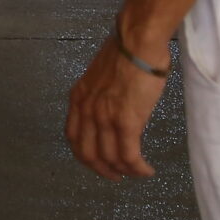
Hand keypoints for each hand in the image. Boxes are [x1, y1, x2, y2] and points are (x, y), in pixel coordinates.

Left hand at [65, 33, 166, 178]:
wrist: (137, 42)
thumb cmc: (125, 53)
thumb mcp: (101, 76)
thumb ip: (100, 96)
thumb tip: (112, 108)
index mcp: (78, 98)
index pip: (73, 137)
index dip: (85, 156)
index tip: (98, 162)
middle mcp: (86, 110)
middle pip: (87, 154)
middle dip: (102, 170)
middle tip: (116, 177)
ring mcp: (104, 117)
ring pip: (110, 158)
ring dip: (124, 171)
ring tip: (137, 173)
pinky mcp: (126, 121)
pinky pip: (129, 155)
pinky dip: (138, 168)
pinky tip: (147, 170)